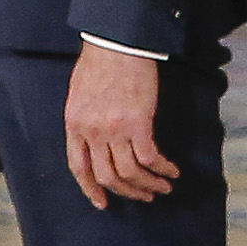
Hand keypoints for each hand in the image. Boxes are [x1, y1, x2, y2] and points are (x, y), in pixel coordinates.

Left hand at [63, 43, 177, 209]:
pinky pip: (150, 158)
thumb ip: (84, 119)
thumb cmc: (99, 62)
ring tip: (162, 188)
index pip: (78, 167)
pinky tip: (172, 171)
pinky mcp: (138, 124)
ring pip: (131, 172)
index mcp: (74, 124)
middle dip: (127, 192)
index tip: (102, 202)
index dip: (90, 189)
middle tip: (143, 196)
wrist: (117, 42)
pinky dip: (162, 169)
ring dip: (148, 185)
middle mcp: (92, 132)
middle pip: (107, 176)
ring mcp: (114, 130)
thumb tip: (94, 140)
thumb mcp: (78, 94)